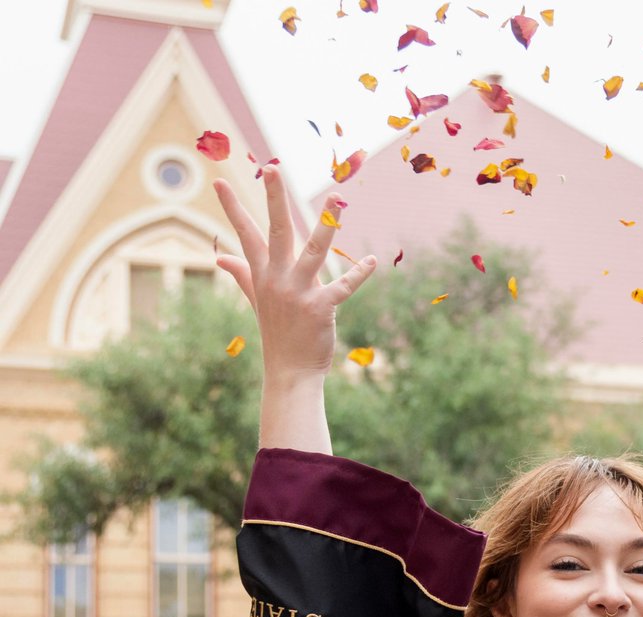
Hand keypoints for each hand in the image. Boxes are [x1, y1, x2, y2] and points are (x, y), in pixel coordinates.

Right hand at [213, 166, 376, 386]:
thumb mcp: (257, 300)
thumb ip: (243, 274)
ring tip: (339, 198)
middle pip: (276, 230)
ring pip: (313, 251)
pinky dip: (359, 274)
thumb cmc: (278, 333)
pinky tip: (372, 262)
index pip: (246, 234)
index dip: (233, 208)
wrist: (290, 372)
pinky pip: (343, 287)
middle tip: (271, 167)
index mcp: (263, 274)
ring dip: (327, 224)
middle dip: (273, 198)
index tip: (221, 181)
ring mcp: (298, 293)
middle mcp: (278, 279)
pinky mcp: (320, 308)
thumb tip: (220, 258)